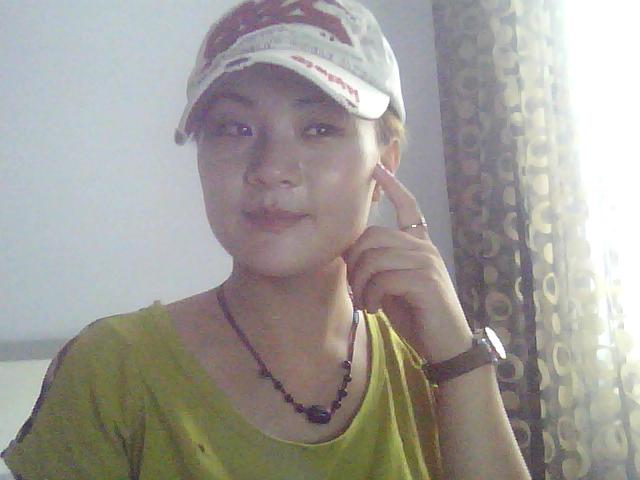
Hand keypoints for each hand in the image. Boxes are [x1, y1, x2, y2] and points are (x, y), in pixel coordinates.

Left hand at [342, 163, 472, 362]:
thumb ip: (377, 266)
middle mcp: (424, 247)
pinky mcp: (425, 280)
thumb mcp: (390, 287)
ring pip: (374, 256)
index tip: (377, 169)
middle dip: (354, 264)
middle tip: (354, 291)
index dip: (393, 187)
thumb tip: (348, 250)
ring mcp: (427, 262)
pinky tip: (374, 309)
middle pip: (373, 235)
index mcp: (419, 245)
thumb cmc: (416, 316)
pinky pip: (383, 278)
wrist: (445, 345)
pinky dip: (371, 296)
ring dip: (359, 284)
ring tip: (363, 303)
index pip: (408, 206)